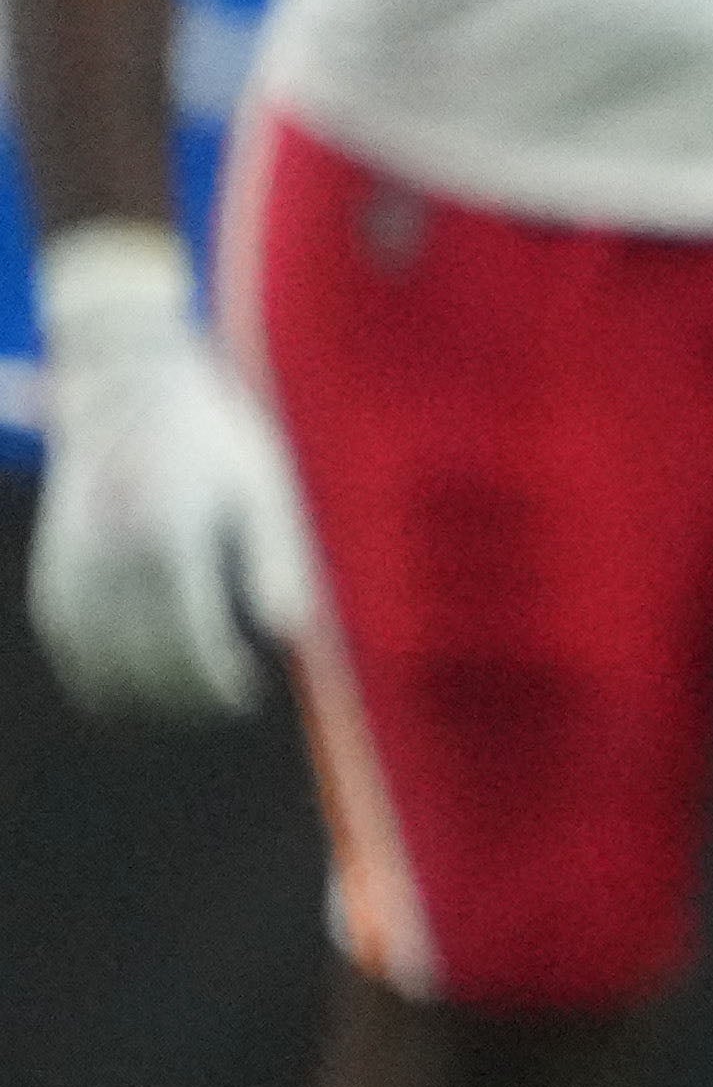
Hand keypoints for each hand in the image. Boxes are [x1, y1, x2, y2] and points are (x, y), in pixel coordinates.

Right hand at [25, 223, 314, 727]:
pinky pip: (59, 629)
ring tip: (175, 706)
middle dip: (181, 699)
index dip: (217, 685)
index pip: (191, 645)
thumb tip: (286, 635)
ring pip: (90, 657)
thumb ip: (277, 561)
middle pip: (141, 663)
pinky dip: (86, 665)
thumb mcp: (264, 486)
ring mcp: (74, 556)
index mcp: (173, 540)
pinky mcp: (53, 553)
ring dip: (131, 695)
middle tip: (218, 705)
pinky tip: (117, 680)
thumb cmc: (212, 432)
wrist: (126, 380)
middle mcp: (115, 554)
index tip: (244, 695)